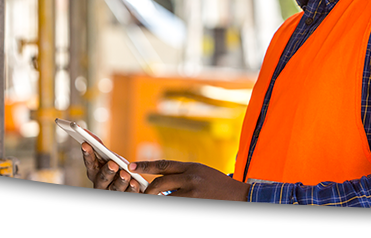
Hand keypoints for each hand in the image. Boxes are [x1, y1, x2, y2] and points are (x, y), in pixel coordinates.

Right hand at [80, 133, 140, 192]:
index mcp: (94, 172)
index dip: (87, 154)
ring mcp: (112, 192)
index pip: (89, 162)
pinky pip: (128, 194)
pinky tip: (135, 182)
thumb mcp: (107, 155)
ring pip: (115, 188)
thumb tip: (85, 132)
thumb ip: (98, 145)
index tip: (85, 143)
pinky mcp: (124, 196)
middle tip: (113, 164)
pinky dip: (131, 188)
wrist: (129, 181)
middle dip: (107, 171)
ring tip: (125, 174)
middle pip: (103, 178)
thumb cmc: (114, 165)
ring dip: (120, 181)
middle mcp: (101, 184)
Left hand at [129, 160, 249, 200]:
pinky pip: (176, 205)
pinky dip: (170, 206)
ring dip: (157, 200)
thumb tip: (160, 183)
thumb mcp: (200, 172)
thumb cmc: (217, 184)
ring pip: (166, 197)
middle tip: (141, 196)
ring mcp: (193, 191)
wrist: (239, 195)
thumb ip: (181, 175)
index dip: (145, 165)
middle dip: (148, 190)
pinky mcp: (196, 203)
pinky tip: (168, 206)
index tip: (130, 166)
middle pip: (160, 182)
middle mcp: (191, 176)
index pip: (163, 164)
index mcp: (190, 166)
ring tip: (152, 202)